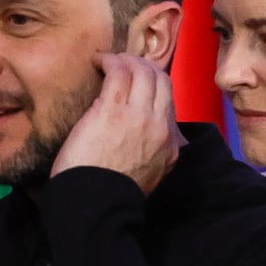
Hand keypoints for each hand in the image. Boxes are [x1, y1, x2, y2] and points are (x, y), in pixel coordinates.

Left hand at [50, 53, 180, 193]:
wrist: (94, 206)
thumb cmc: (109, 194)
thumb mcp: (149, 177)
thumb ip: (155, 155)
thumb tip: (150, 141)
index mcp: (171, 146)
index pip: (170, 102)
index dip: (154, 85)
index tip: (138, 81)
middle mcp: (160, 128)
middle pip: (161, 81)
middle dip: (143, 66)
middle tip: (124, 64)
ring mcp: (138, 117)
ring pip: (142, 71)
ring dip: (125, 60)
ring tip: (109, 60)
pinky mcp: (112, 110)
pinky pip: (118, 72)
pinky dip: (110, 60)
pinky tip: (98, 60)